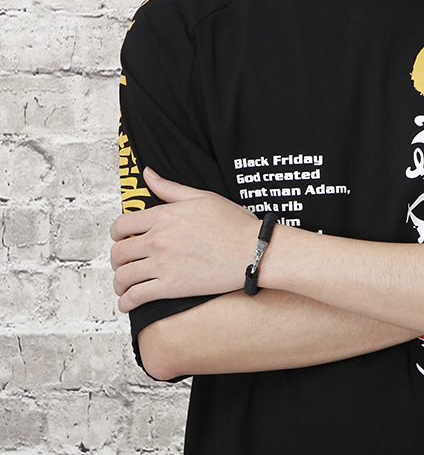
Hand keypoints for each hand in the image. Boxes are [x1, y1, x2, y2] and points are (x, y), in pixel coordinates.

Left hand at [110, 167, 259, 312]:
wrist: (253, 252)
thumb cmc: (235, 225)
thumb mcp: (203, 197)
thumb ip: (170, 188)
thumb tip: (148, 174)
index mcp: (163, 216)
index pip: (122, 225)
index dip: (116, 234)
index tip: (120, 239)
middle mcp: (158, 240)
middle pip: (118, 253)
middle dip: (118, 260)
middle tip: (124, 264)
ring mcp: (163, 264)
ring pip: (123, 276)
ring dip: (119, 283)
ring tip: (124, 286)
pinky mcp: (172, 287)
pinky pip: (136, 297)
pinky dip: (126, 302)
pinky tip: (128, 303)